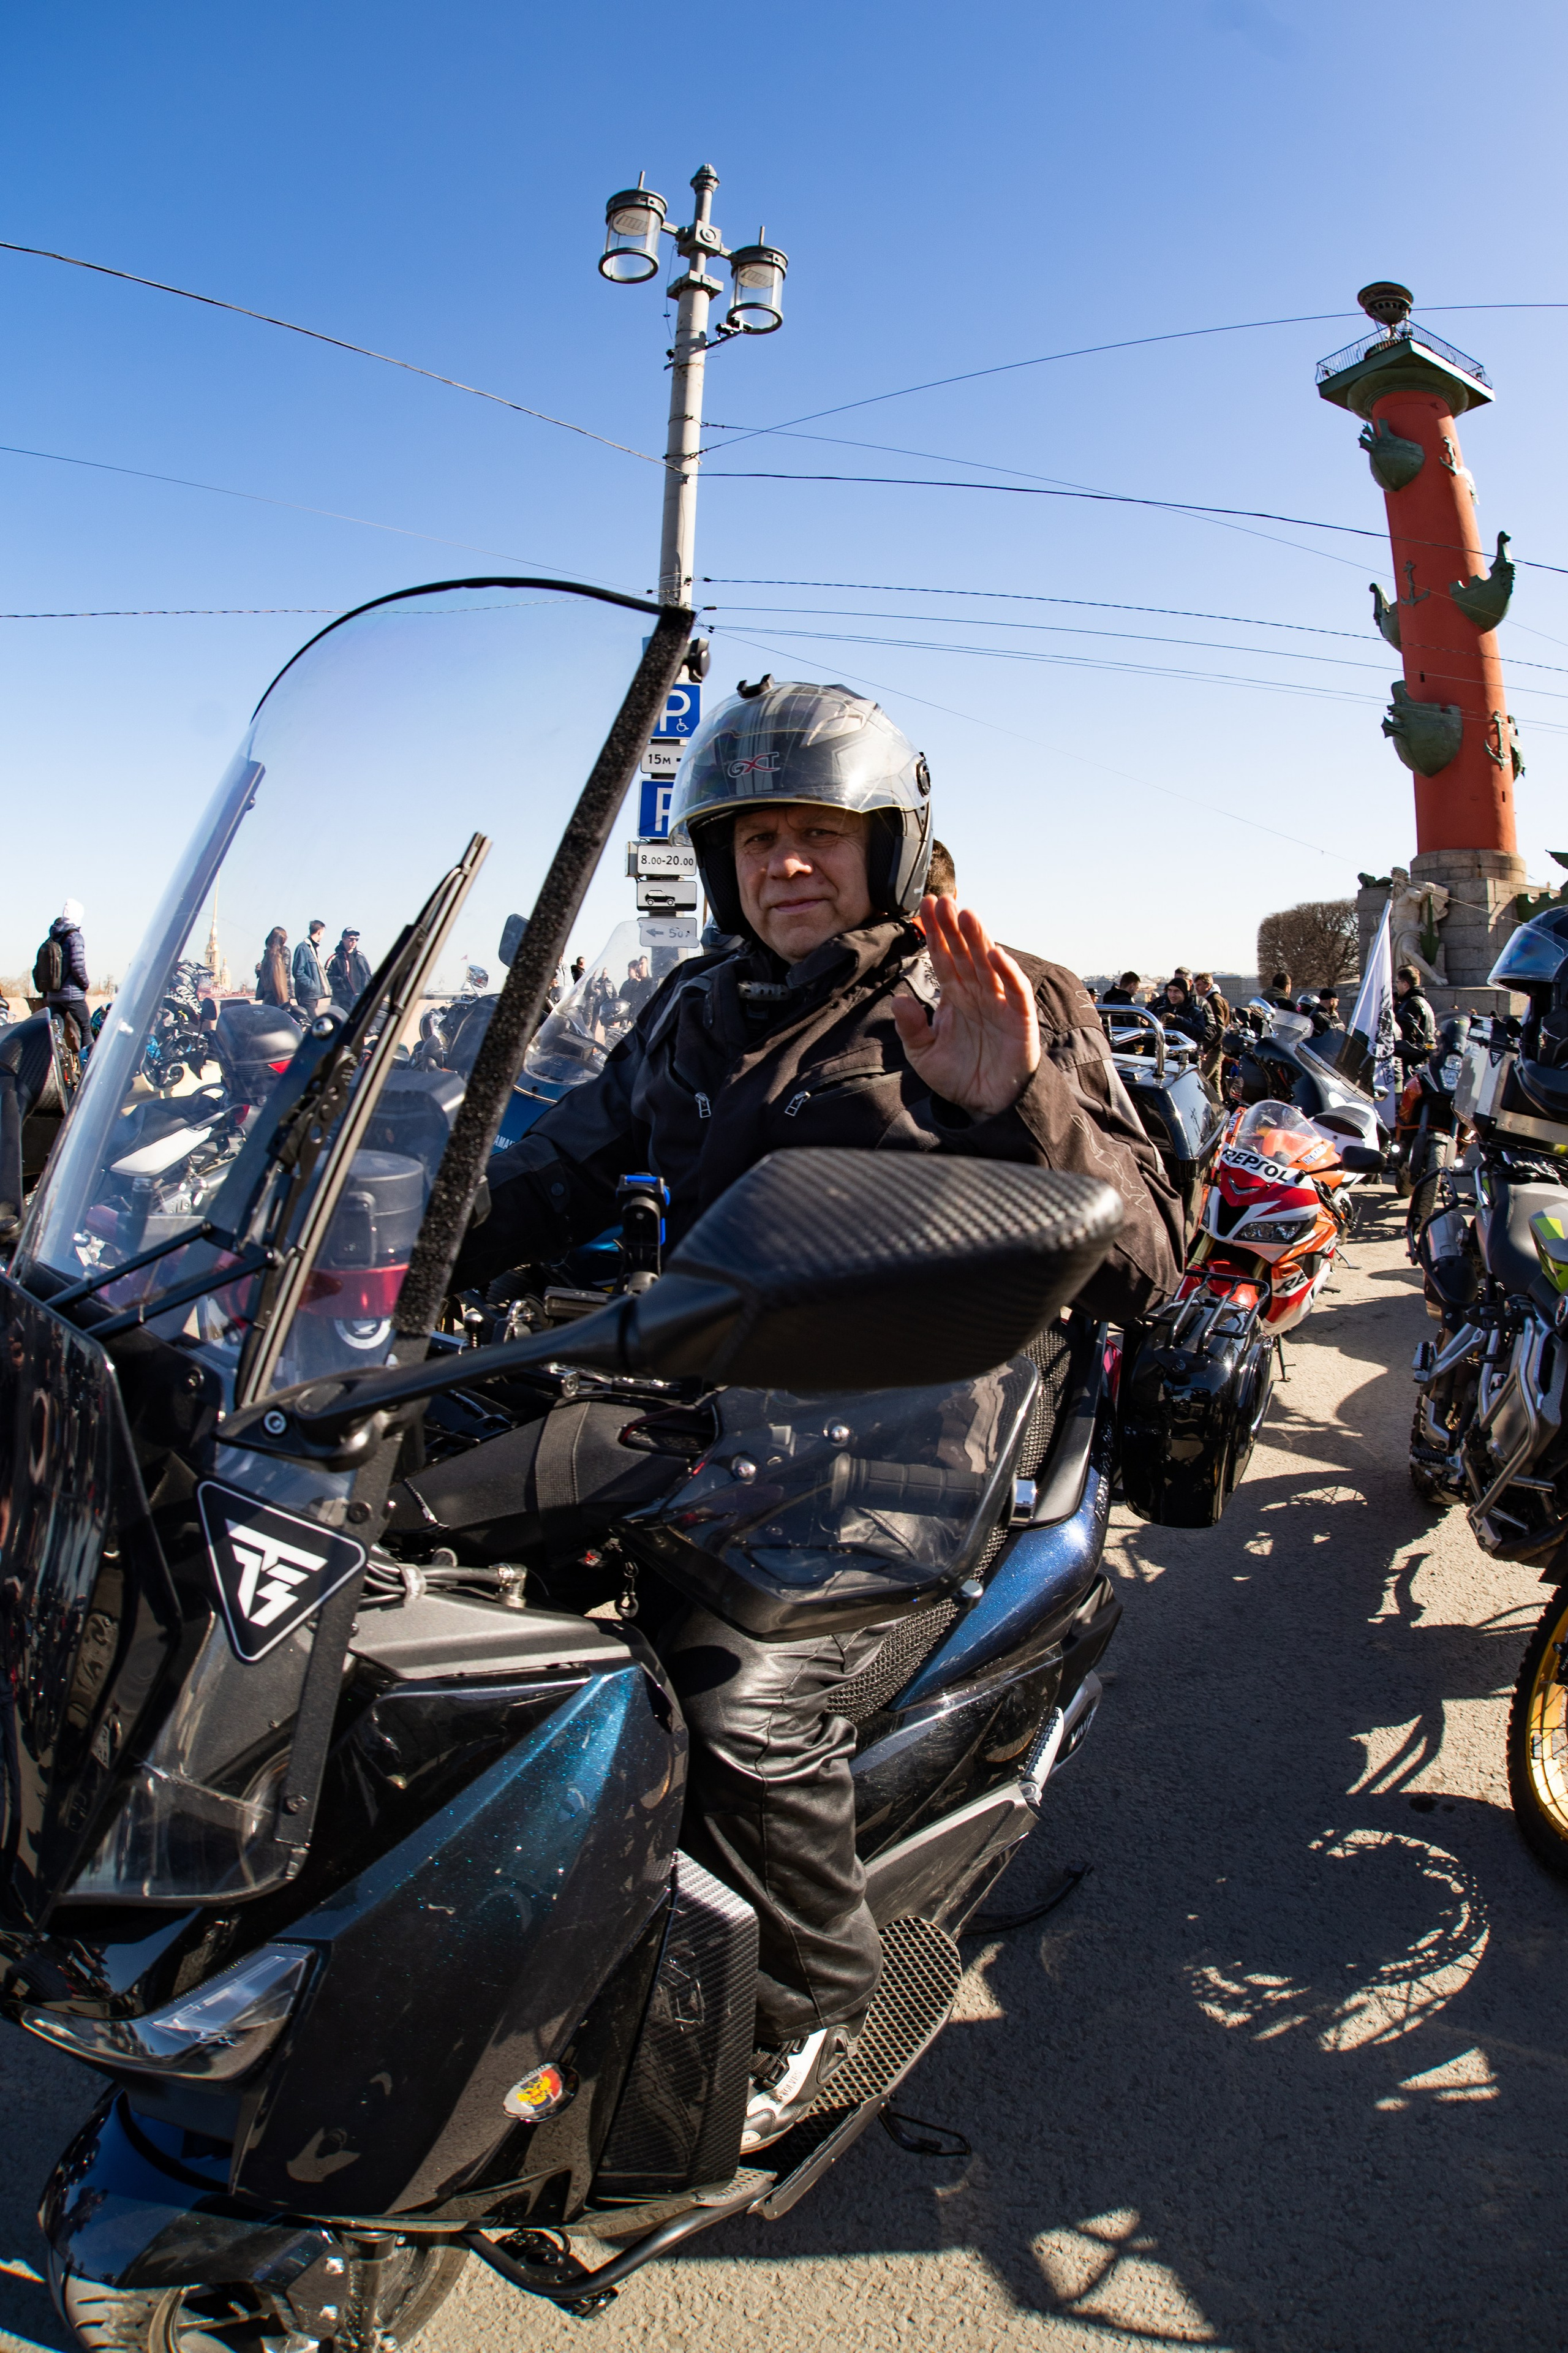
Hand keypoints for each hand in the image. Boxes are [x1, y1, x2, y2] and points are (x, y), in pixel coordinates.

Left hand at [892, 896, 1039, 1117]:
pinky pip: (1015, 991)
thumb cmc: (958, 1077)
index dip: (935, 934)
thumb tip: (898, 999)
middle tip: (943, 899)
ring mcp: (999, 1004)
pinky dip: (1006, 972)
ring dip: (978, 939)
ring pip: (988, 964)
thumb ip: (911, 1028)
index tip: (924, 908)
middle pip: (965, 953)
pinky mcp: (1020, 1019)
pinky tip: (993, 953)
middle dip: (953, 927)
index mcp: (955, 997)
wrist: (986, 1106)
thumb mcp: (923, 1055)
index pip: (942, 959)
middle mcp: (977, 994)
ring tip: (966, 914)